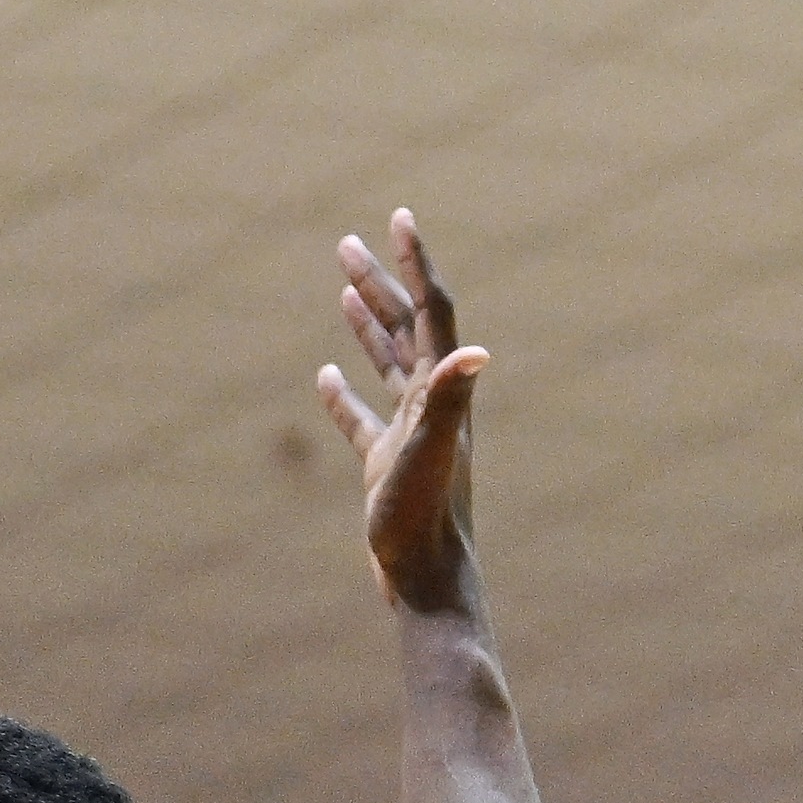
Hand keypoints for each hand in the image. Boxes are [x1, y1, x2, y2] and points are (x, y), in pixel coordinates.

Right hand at [316, 206, 487, 613]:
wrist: (427, 583)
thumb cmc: (426, 523)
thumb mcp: (431, 455)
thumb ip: (449, 400)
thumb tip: (478, 350)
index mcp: (442, 393)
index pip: (431, 313)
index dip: (415, 265)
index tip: (400, 219)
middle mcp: (431, 405)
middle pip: (405, 328)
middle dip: (380, 282)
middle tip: (347, 243)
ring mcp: (408, 433)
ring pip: (385, 364)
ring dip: (366, 324)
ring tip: (344, 284)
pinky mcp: (387, 465)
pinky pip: (362, 418)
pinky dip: (344, 393)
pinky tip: (325, 376)